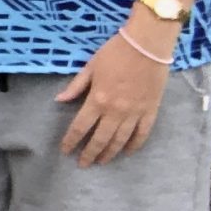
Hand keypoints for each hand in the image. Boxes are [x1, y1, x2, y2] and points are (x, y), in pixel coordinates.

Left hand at [57, 34, 172, 165]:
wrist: (147, 46)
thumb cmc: (115, 53)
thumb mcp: (90, 67)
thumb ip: (76, 86)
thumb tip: (59, 100)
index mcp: (98, 100)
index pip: (80, 127)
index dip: (71, 141)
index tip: (65, 151)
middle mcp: (115, 111)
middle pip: (100, 139)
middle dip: (89, 154)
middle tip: (83, 164)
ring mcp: (135, 113)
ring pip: (120, 140)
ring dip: (109, 153)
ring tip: (101, 162)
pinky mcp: (151, 111)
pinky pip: (142, 134)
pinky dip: (134, 145)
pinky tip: (127, 152)